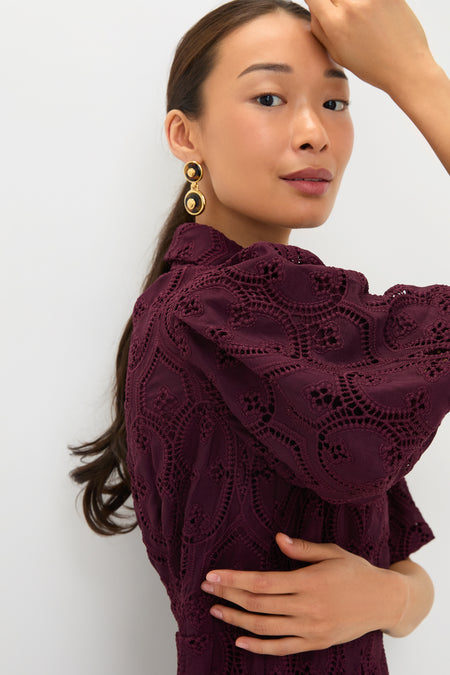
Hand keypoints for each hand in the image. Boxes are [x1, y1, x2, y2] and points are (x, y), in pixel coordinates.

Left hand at [201, 533, 406, 654]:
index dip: (234, 580)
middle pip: (258, 604)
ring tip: (216, 610)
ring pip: (265, 627)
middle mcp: (308, 607)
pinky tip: (240, 639)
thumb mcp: (331, 552)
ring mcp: (311, 628)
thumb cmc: (357, 571)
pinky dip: (259, 646)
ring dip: (236, 619)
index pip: (262, 582)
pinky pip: (281, 647)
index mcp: (309, 581)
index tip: (213, 575)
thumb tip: (278, 538)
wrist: (384, 601)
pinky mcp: (315, 642)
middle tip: (207, 589)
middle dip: (228, 596)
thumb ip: (302, 549)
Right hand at [305, 0, 431, 94]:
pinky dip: (369, 4)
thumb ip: (320, 28)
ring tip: (362, 18)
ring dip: (351, 4)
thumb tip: (314, 6)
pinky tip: (375, 16)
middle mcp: (351, 7)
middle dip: (335, 2)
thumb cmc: (371, 65)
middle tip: (343, 14)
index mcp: (335, 24)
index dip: (314, 0)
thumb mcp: (337, 54)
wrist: (406, 67)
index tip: (320, 4)